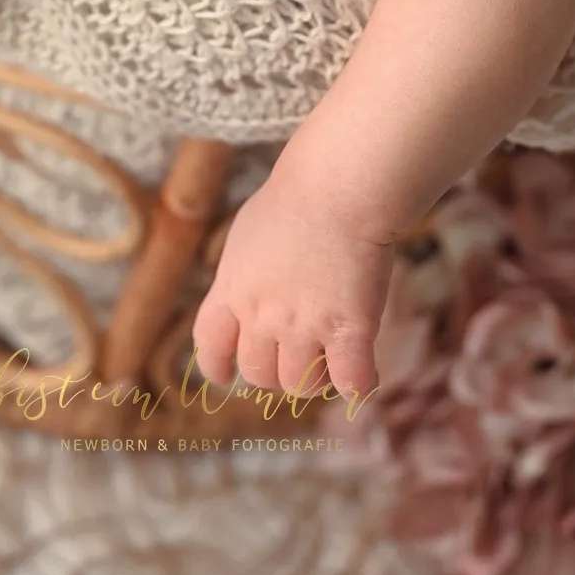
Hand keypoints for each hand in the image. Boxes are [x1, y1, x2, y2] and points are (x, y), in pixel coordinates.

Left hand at [191, 175, 395, 403]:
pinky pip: (351, 384)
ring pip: (302, 386)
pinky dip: (359, 385)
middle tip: (299, 353)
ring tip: (332, 357)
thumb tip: (245, 294)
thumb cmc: (295, 198)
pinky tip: (365, 373)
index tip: (228, 377)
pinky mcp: (348, 331)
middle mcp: (262, 316)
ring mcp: (304, 327)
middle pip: (260, 374)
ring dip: (317, 378)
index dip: (218, 367)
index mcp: (232, 289)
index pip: (210, 346)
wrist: (336, 188)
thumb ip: (243, 273)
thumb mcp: (247, 234)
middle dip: (278, 371)